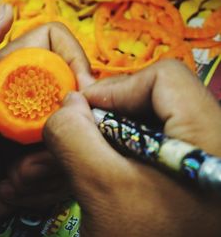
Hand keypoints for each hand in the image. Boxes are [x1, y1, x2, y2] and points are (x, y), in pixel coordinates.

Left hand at [0, 6, 92, 235]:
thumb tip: (5, 9)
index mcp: (6, 79)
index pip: (55, 50)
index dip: (75, 64)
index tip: (82, 96)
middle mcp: (24, 106)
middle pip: (74, 101)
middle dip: (65, 135)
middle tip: (32, 159)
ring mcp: (30, 139)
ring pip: (74, 141)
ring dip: (48, 169)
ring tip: (10, 180)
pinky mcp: (35, 169)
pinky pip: (64, 173)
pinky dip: (43, 188)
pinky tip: (10, 192)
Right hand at [43, 61, 220, 236]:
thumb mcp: (103, 194)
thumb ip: (75, 138)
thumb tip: (67, 104)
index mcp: (215, 137)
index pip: (164, 79)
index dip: (116, 89)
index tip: (80, 112)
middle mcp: (219, 140)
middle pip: (158, 98)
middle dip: (111, 113)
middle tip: (82, 136)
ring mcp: (205, 157)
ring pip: (154, 121)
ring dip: (115, 133)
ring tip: (94, 158)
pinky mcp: (194, 170)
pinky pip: (157, 143)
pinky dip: (126, 149)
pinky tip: (112, 170)